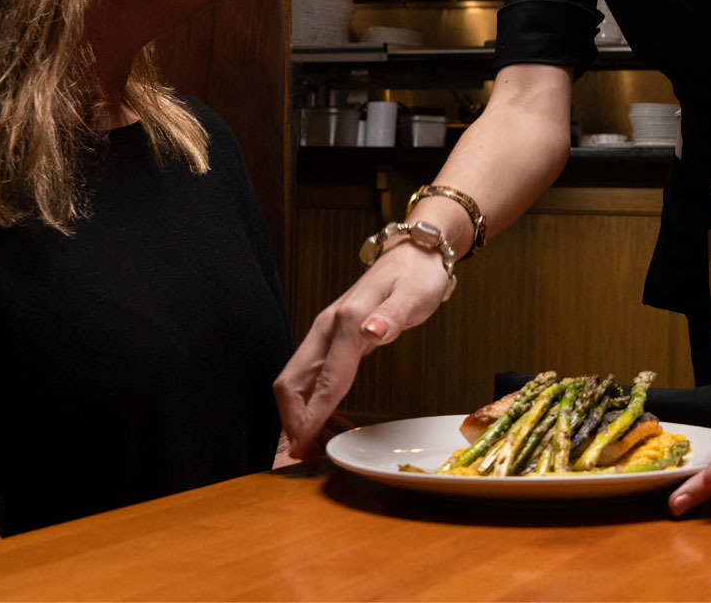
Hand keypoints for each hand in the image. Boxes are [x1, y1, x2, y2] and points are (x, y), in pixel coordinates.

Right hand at [273, 240, 450, 464]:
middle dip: (293, 422)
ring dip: (302, 417)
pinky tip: (333, 422)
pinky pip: (315, 379)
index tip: (303, 448)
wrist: (416, 254)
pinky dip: (317, 405)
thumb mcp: (414, 295)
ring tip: (318, 448)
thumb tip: (371, 332)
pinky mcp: (334, 341)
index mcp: (344, 321)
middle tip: (306, 456)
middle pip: (292, 383)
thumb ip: (393, 315)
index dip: (311, 417)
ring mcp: (328, 335)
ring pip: (299, 384)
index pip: (322, 379)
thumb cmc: (417, 275)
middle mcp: (327, 329)